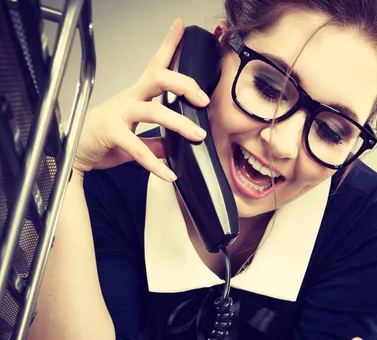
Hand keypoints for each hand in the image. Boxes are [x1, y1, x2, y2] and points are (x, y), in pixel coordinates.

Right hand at [74, 17, 209, 181]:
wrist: (72, 155)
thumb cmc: (102, 141)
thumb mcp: (135, 140)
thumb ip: (157, 142)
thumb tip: (176, 146)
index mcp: (136, 96)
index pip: (156, 66)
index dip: (168, 44)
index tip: (180, 26)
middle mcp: (129, 99)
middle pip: (159, 78)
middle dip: (184, 84)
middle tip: (202, 99)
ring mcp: (119, 113)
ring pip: (153, 110)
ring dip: (179, 123)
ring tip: (197, 135)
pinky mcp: (111, 133)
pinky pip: (138, 147)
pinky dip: (155, 163)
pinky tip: (168, 173)